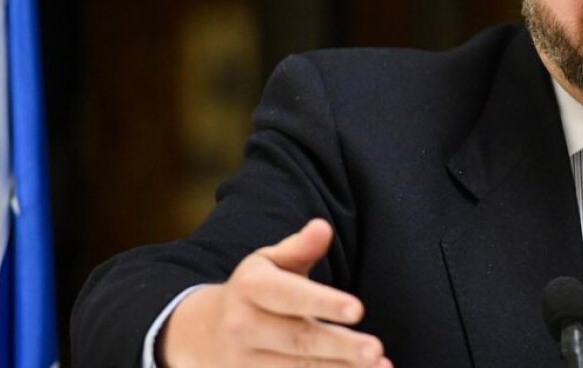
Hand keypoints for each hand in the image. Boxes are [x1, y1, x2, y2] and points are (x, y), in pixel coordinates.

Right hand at [158, 219, 390, 367]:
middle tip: (375, 349)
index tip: (358, 310)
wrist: (203, 333)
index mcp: (249, 288)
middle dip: (339, 347)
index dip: (323, 303)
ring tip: (380, 366)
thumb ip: (299, 248)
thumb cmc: (253, 290)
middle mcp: (243, 327)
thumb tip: (323, 227)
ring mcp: (245, 362)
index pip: (289, 296)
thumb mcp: (268, 263)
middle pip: (297, 340)